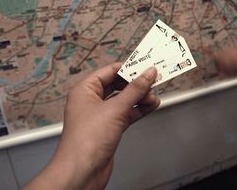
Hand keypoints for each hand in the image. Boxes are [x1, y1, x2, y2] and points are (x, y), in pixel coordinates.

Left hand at [23, 63, 159, 189]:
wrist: (82, 171)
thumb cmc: (86, 140)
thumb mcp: (115, 108)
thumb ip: (134, 90)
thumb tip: (147, 74)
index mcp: (85, 90)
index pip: (109, 71)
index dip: (128, 67)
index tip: (145, 66)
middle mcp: (91, 101)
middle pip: (117, 85)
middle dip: (136, 83)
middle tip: (153, 79)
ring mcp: (100, 115)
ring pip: (123, 100)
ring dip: (139, 97)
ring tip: (154, 95)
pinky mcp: (109, 128)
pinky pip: (126, 113)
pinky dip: (138, 109)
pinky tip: (150, 106)